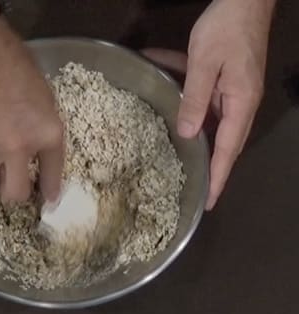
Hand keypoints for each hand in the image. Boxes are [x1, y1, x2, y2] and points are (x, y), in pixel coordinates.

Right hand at [0, 0, 63, 203]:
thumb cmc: (17, 66)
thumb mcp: (45, 99)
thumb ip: (41, 128)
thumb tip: (34, 146)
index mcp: (47, 135)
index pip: (53, 176)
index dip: (50, 191)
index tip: (47, 200)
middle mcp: (19, 148)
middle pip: (14, 194)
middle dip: (10, 193)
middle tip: (5, 184)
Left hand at [175, 0, 275, 209]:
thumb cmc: (226, 28)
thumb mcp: (204, 64)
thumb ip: (195, 99)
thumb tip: (188, 134)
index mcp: (240, 103)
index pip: (228, 150)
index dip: (218, 177)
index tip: (208, 201)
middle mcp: (239, 102)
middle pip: (222, 141)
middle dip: (207, 164)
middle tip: (191, 186)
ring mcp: (232, 90)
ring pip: (208, 118)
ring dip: (189, 128)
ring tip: (170, 148)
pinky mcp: (223, 78)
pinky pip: (201, 94)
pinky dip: (183, 91)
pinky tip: (157, 71)